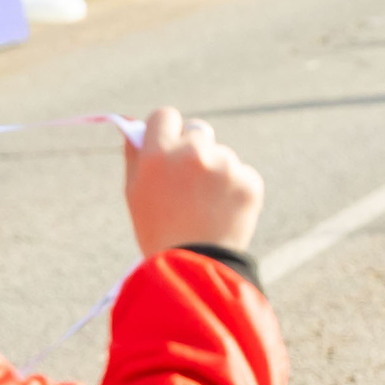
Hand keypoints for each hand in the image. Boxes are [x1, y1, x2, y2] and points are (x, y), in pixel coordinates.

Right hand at [124, 107, 262, 256]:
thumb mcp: (134, 193)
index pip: (166, 116)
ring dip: (217, 172)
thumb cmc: (158, 231)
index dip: (167, 130)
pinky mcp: (249, 181)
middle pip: (197, 132)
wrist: (195, 268)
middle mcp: (192, 153)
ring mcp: (224, 165)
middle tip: (190, 184)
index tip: (169, 144)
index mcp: (158, 153)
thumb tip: (135, 127)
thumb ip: (135, 155)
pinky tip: (225, 212)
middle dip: (194, 151)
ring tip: (207, 207)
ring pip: (222, 155)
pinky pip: (242, 174)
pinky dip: (236, 189)